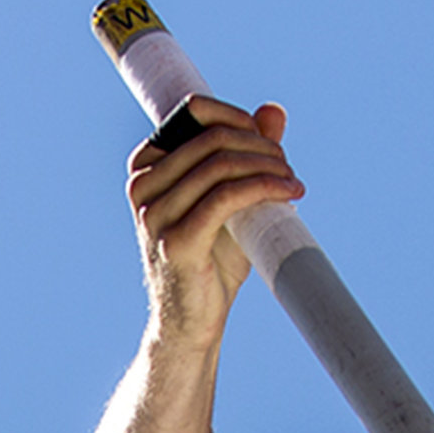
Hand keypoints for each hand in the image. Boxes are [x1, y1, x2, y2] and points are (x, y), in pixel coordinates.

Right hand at [125, 96, 303, 347]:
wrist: (192, 321)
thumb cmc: (210, 260)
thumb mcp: (230, 198)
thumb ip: (247, 154)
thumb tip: (273, 112)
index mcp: (146, 166)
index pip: (194, 111)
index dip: (239, 117)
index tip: (269, 143)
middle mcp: (142, 186)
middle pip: (213, 138)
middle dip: (259, 145)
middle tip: (287, 167)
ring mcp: (154, 214)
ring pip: (222, 164)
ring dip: (267, 167)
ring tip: (291, 182)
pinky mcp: (176, 240)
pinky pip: (227, 196)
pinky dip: (265, 188)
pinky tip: (289, 194)